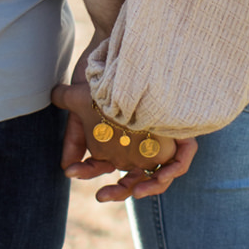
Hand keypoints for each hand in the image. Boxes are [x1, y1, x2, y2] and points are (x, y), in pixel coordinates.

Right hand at [50, 79, 196, 202]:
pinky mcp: (178, 133)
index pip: (106, 168)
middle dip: (118, 191)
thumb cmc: (101, 79)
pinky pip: (182, 159)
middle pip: (133, 178)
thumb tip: (66, 167)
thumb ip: (73, 136)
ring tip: (135, 191)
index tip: (73, 172)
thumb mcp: (79, 105)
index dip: (90, 173)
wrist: (120, 53)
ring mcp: (159, 141)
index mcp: (117, 145)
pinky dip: (173, 170)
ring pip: (159, 174)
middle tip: (101, 195)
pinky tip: (159, 176)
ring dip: (148, 186)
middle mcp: (139, 146)